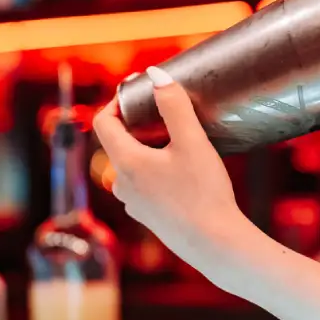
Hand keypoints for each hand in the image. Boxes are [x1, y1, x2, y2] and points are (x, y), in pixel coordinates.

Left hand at [92, 66, 244, 263]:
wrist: (216, 244)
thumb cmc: (204, 193)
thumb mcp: (192, 141)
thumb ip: (174, 104)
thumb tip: (156, 74)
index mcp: (125, 163)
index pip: (103, 123)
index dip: (116, 103)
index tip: (138, 93)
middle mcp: (122, 185)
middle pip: (118, 144)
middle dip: (138, 126)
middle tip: (165, 115)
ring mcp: (134, 204)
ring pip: (132, 166)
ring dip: (148, 151)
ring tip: (177, 143)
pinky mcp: (149, 218)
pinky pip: (144, 186)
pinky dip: (156, 172)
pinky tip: (183, 174)